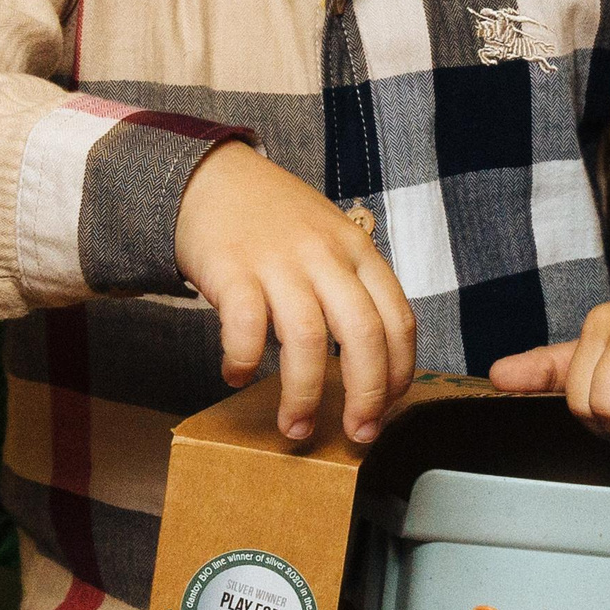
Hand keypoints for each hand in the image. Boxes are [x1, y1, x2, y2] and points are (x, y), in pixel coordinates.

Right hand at [175, 142, 416, 444]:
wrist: (210, 175)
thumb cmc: (273, 217)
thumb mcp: (330, 236)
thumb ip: (352, 284)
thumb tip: (371, 362)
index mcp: (357, 250)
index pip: (399, 320)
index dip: (398, 374)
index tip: (385, 409)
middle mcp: (325, 255)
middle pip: (363, 335)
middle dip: (365, 396)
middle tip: (357, 434)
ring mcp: (278, 261)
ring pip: (307, 340)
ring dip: (304, 395)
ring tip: (294, 426)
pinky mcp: (231, 268)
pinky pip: (246, 327)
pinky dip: (244, 361)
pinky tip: (237, 375)